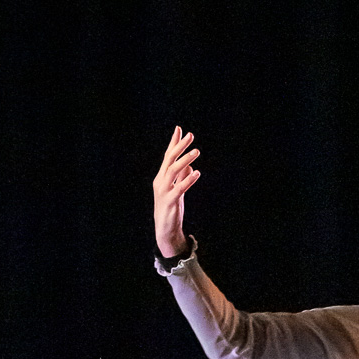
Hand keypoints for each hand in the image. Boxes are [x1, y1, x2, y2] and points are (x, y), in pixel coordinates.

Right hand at [153, 127, 200, 257]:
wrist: (165, 229)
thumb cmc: (171, 208)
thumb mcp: (177, 190)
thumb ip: (182, 177)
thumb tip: (190, 165)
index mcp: (162, 177)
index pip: (168, 156)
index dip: (173, 142)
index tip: (180, 129)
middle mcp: (160, 181)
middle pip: (169, 160)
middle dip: (180, 146)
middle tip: (191, 136)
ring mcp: (164, 191)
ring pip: (173, 171)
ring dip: (185, 160)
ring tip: (196, 152)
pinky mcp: (170, 202)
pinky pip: (179, 188)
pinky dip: (188, 180)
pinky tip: (197, 173)